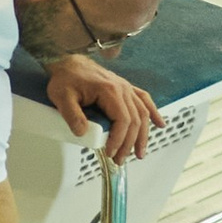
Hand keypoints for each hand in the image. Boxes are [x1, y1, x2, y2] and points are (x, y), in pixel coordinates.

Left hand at [46, 54, 160, 158]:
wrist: (68, 62)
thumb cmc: (65, 78)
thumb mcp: (62, 97)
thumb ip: (71, 115)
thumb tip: (82, 133)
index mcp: (109, 90)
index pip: (122, 120)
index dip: (119, 139)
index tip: (110, 153)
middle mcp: (122, 88)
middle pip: (135, 120)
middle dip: (129, 143)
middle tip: (119, 160)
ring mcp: (125, 87)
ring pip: (142, 113)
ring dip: (143, 135)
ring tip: (139, 153)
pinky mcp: (125, 88)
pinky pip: (144, 100)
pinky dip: (153, 113)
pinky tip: (160, 124)